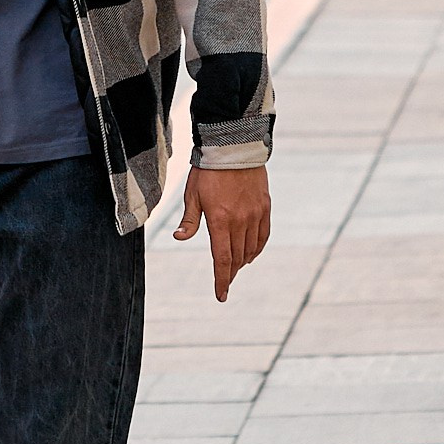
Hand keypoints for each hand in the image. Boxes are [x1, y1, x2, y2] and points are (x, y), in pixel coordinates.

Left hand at [174, 166, 270, 301]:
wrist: (233, 148)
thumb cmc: (207, 171)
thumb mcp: (192, 195)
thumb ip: (189, 220)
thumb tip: (179, 237)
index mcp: (220, 220)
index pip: (222, 259)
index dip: (222, 280)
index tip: (221, 295)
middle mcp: (240, 221)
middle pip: (237, 257)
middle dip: (230, 272)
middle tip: (224, 279)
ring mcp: (255, 214)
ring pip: (251, 249)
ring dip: (243, 261)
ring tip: (235, 266)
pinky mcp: (264, 207)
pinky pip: (263, 236)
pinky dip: (257, 248)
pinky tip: (251, 253)